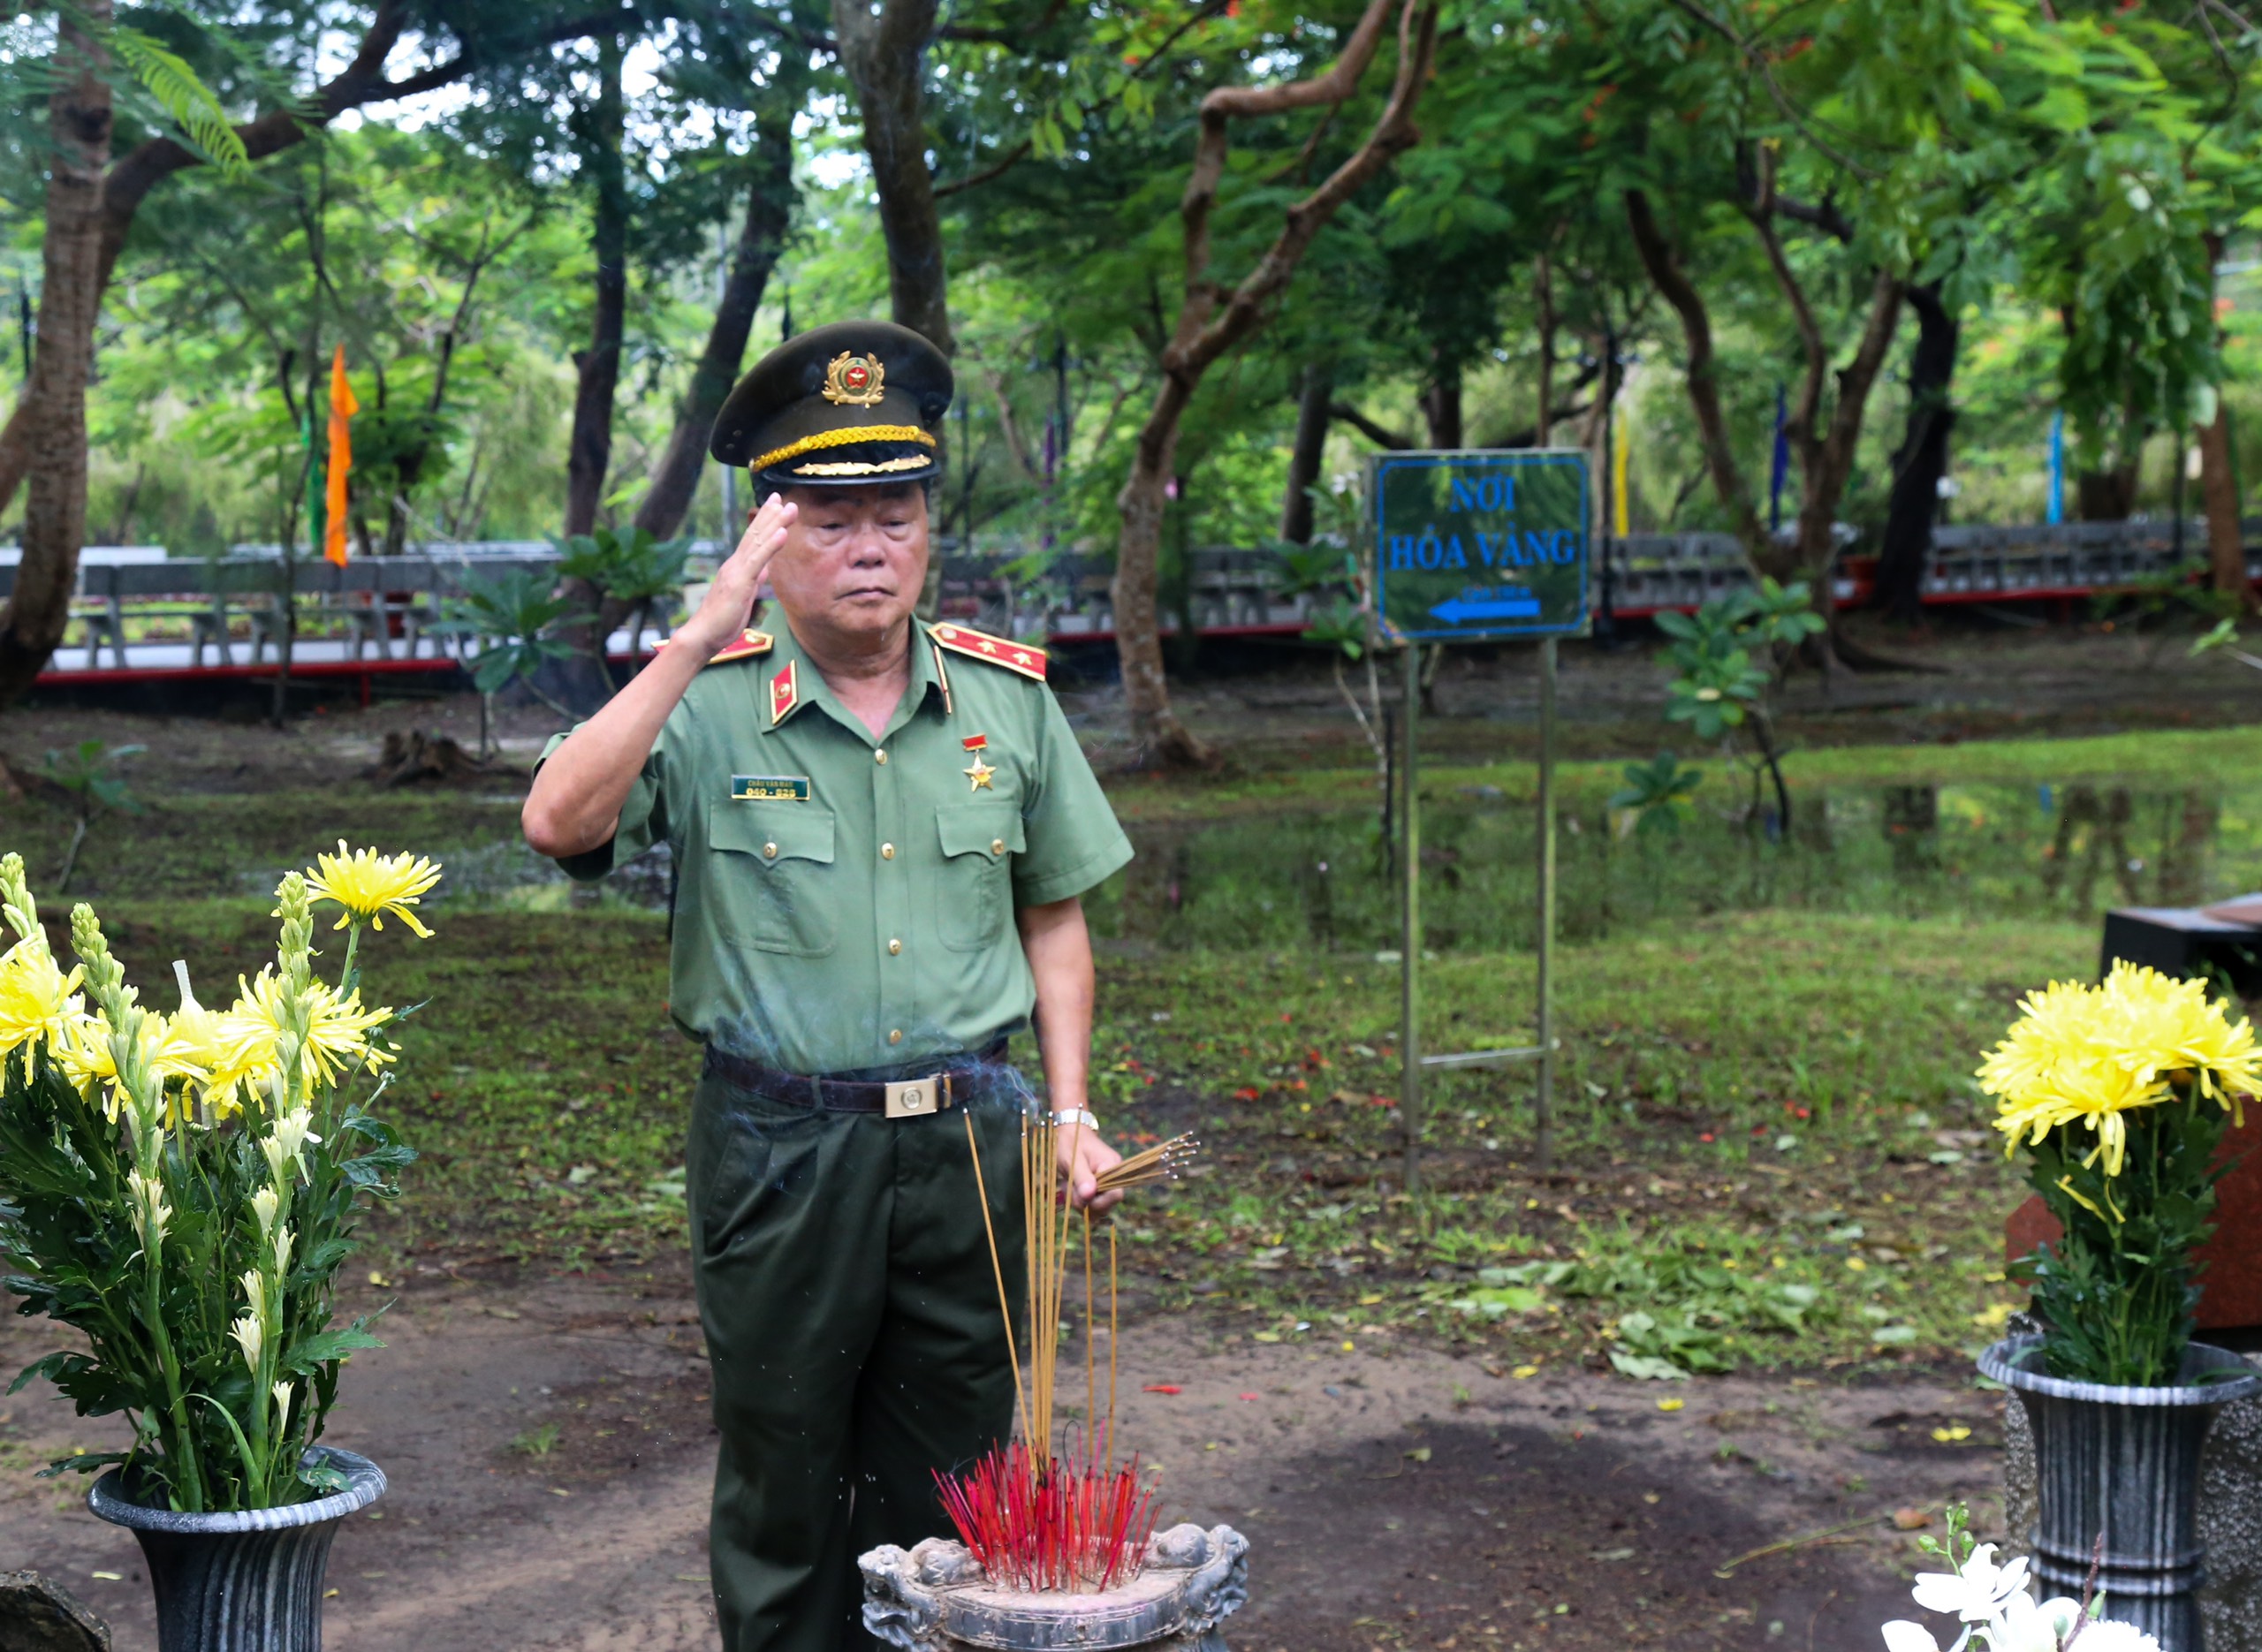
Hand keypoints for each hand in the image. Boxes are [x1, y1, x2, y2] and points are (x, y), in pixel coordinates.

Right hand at [682, 493, 795, 653]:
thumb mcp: (744, 596)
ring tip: (788, 506)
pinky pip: (759, 559)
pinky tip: (783, 531)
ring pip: (758, 541)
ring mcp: (737, 570)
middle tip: (781, 495)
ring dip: (775, 522)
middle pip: (755, 534)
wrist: (704, 635)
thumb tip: (765, 568)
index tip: (775, 505)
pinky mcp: (740, 581)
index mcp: (738, 568)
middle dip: (770, 514)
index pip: (753, 540)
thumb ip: (754, 580)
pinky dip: (772, 544)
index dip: (764, 521)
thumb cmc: (722, 620)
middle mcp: (736, 564)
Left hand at [1055, 1119, 1122, 1212]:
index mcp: (1111, 1166)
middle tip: (1070, 1189)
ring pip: (1099, 1207)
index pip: (1116, 1195)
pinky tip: (1072, 1189)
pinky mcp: (1100, 1187)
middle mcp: (1114, 1175)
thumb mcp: (1072, 1159)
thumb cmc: (1070, 1143)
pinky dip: (1081, 1201)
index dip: (1099, 1202)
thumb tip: (1089, 1196)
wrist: (1070, 1134)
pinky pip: (1094, 1203)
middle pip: (1108, 1204)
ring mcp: (1108, 1181)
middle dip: (1087, 1203)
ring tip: (1069, 1187)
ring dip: (1081, 1203)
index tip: (1081, 1195)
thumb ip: (1081, 1177)